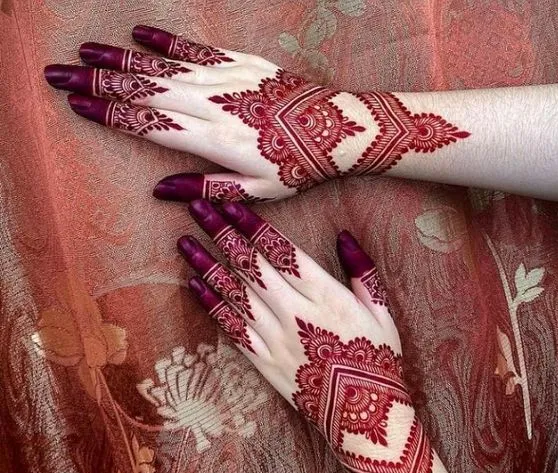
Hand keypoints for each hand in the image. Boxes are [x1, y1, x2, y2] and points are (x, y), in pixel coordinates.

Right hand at [44, 25, 469, 203]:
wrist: (340, 132)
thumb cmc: (299, 168)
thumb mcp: (256, 191)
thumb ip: (206, 188)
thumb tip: (161, 190)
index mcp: (214, 141)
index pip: (149, 124)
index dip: (109, 114)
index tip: (76, 104)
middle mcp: (214, 105)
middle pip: (145, 91)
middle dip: (98, 82)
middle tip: (59, 74)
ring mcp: (228, 80)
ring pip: (164, 67)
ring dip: (122, 60)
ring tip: (86, 53)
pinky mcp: (243, 65)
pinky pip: (197, 50)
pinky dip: (166, 43)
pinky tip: (140, 37)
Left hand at [179, 199, 444, 472]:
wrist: (363, 415)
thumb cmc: (377, 360)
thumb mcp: (382, 312)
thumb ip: (362, 271)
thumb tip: (344, 237)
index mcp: (325, 295)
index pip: (280, 251)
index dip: (251, 226)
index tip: (229, 206)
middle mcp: (293, 312)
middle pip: (250, 265)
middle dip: (221, 234)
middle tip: (196, 210)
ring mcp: (274, 337)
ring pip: (234, 293)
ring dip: (207, 265)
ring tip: (185, 242)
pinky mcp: (263, 360)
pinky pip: (231, 328)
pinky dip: (211, 305)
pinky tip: (193, 286)